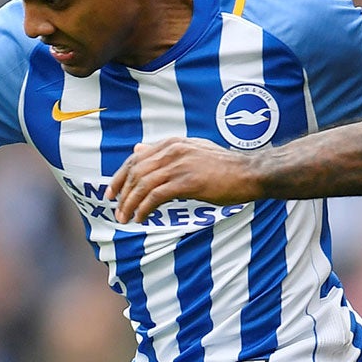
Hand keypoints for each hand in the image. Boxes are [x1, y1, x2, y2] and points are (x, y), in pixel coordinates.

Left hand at [110, 138, 263, 222]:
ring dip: (130, 204)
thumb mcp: (191, 152)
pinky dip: (144, 208)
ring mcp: (180, 165)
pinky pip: (156, 196)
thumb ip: (164, 152)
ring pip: (143, 185)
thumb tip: (137, 148)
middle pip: (136, 172)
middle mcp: (173, 151)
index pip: (136, 157)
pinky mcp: (187, 182)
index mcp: (172, 143)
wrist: (250, 173)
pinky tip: (141, 218)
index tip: (112, 193)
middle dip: (122, 193)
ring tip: (125, 219)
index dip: (120, 176)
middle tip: (116, 211)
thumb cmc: (224, 167)